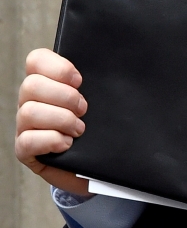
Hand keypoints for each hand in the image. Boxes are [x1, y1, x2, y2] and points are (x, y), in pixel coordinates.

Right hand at [15, 48, 90, 195]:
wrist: (97, 167)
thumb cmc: (99, 132)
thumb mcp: (102, 105)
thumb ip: (102, 87)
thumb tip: (119, 75)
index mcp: (47, 84)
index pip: (36, 60)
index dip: (57, 67)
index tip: (80, 81)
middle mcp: (31, 102)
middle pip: (32, 85)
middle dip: (65, 97)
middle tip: (84, 109)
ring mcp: (25, 127)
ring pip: (28, 112)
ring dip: (61, 120)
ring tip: (80, 130)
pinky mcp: (25, 151)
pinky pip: (27, 141)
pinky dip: (51, 141)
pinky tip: (68, 144)